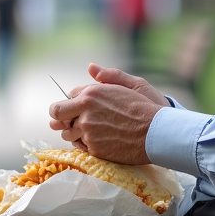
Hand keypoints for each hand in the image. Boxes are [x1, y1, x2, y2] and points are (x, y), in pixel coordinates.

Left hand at [47, 64, 168, 163]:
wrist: (156, 133)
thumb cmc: (145, 107)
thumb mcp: (131, 84)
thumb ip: (108, 76)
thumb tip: (91, 67)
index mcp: (91, 94)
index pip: (68, 96)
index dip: (73, 101)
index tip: (78, 106)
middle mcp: (85, 112)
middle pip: (57, 113)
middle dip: (60, 116)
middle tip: (65, 120)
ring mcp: (87, 131)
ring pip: (67, 133)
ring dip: (73, 131)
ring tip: (87, 131)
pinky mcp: (93, 148)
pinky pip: (79, 146)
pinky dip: (84, 144)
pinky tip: (96, 140)